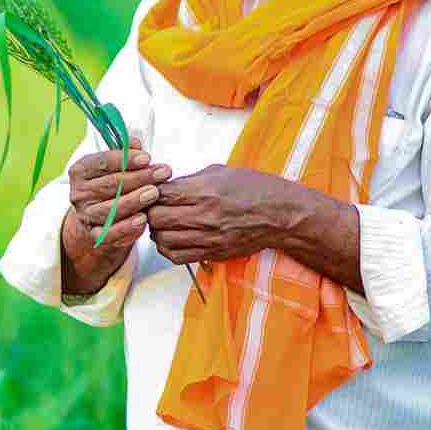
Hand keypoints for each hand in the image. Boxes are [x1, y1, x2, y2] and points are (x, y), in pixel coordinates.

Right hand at [60, 145, 170, 295]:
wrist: (97, 217)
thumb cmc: (111, 184)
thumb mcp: (114, 165)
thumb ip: (124, 151)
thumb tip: (135, 142)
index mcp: (80, 171)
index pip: (102, 162)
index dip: (125, 159)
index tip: (147, 157)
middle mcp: (79, 193)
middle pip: (110, 184)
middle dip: (139, 177)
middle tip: (162, 173)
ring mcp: (86, 216)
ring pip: (110, 209)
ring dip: (135, 200)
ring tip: (154, 193)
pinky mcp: (94, 235)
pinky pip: (110, 234)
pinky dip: (126, 228)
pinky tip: (143, 219)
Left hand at [147, 164, 296, 265]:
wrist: (281, 215)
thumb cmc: (254, 189)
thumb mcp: (220, 172)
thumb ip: (189, 180)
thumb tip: (165, 185)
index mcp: (205, 190)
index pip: (160, 194)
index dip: (150, 192)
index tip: (151, 191)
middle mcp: (204, 215)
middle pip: (156, 218)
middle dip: (149, 212)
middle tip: (152, 208)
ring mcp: (208, 237)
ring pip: (163, 240)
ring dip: (157, 231)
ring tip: (162, 224)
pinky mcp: (213, 252)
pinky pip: (178, 257)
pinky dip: (168, 248)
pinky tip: (172, 239)